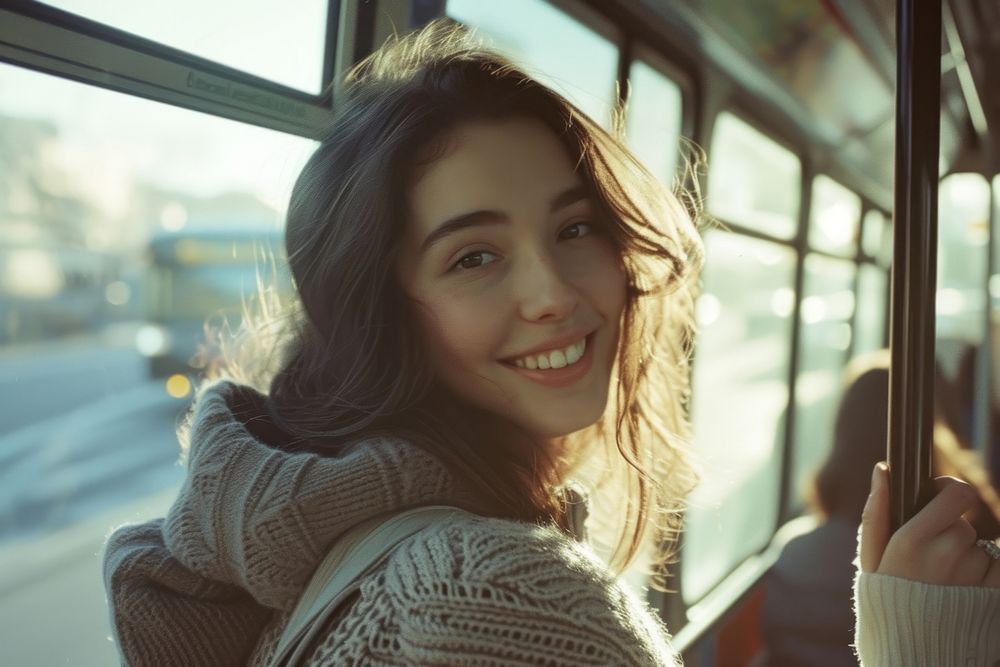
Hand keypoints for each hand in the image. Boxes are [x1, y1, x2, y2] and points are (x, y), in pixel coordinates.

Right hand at [859, 462, 999, 586]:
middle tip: (929, 557)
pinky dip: (984, 573)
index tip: (938, 496)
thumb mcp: (870, 556)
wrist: (914, 651)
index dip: (950, 489)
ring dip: (965, 557)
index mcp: (912, 539)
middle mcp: (946, 553)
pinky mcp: (993, 591)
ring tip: (943, 580)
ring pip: (980, 547)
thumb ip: (876, 511)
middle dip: (949, 533)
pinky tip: (961, 589)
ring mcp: (973, 573)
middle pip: (963, 523)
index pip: (956, 494)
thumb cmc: (886, 598)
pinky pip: (997, 566)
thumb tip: (883, 469)